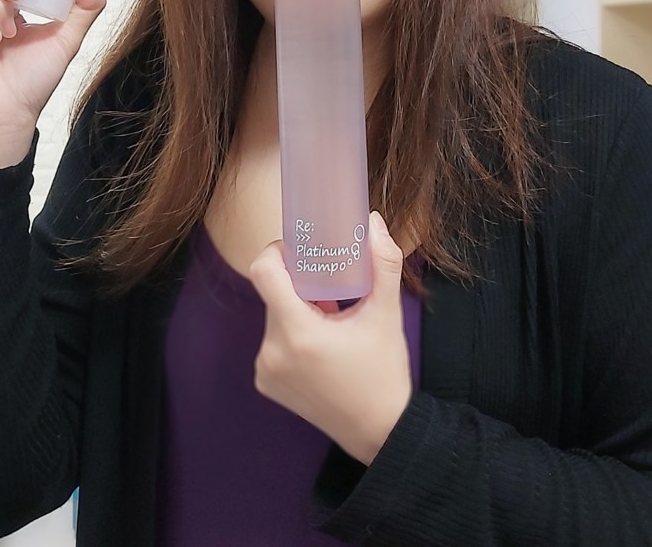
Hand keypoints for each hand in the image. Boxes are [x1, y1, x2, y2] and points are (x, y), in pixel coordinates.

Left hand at [249, 211, 412, 464]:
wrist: (379, 431)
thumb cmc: (384, 371)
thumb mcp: (387, 314)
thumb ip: (383, 263)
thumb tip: (372, 221)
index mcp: (298, 333)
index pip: (263, 272)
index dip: (278, 252)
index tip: (302, 251)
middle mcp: (273, 351)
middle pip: (273, 293)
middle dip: (299, 283)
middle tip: (330, 284)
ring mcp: (264, 370)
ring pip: (274, 316)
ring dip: (296, 309)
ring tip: (331, 317)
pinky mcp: (265, 383)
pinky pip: (272, 341)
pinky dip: (292, 334)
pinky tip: (321, 345)